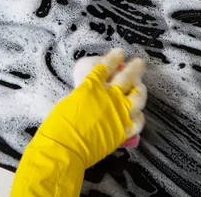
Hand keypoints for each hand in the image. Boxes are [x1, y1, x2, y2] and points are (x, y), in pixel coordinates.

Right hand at [38, 48, 146, 167]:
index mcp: (92, 86)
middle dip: (135, 68)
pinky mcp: (123, 130)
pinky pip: (138, 121)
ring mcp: (119, 113)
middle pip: (127, 77)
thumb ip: (83, 95)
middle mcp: (109, 96)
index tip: (119, 52)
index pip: (106, 66)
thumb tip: (88, 95)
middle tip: (139, 63)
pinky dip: (139, 116)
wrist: (64, 148)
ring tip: (141, 86)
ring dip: (140, 89)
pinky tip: (138, 114)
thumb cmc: (58, 125)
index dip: (114, 58)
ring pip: (138, 97)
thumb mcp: (69, 101)